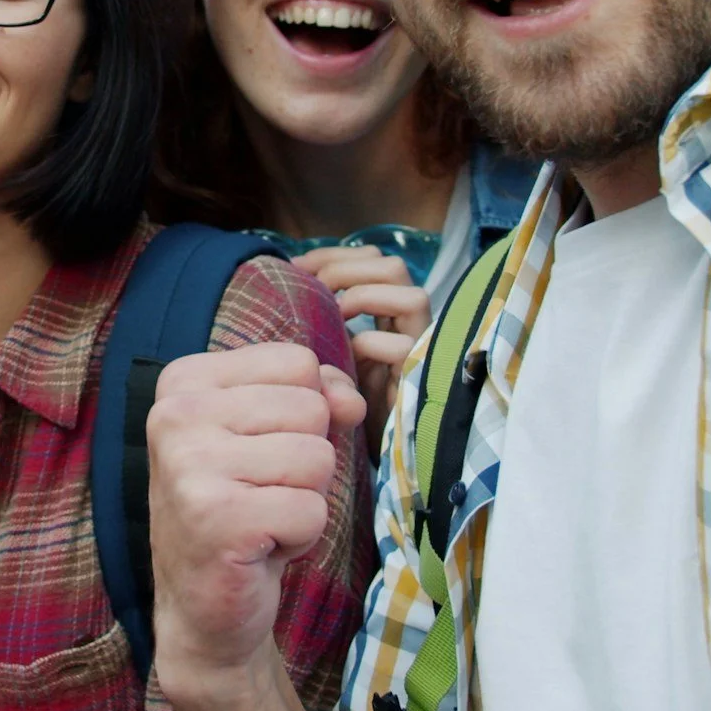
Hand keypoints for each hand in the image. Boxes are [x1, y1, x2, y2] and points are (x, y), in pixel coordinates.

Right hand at [146, 344, 363, 699]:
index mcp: (183, 381)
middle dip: (306, 462)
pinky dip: (300, 538)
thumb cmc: (240, 509)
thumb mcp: (271, 433)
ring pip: (317, 458)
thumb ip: (315, 396)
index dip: (303, 413)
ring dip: (304, 500)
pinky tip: (260, 548)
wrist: (202, 605)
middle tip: (260, 493)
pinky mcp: (215, 518)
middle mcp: (175, 414)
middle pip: (312, 408)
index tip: (259, 452)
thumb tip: (351, 397)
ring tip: (260, 519)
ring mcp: (189, 465)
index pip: (296, 362)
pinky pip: (312, 511)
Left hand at [293, 244, 431, 453]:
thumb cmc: (345, 402)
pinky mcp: (421, 377)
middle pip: (392, 266)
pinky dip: (369, 343)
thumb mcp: (331, 351)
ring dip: (364, 298)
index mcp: (385, 312)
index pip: (371, 259)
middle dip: (347, 268)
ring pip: (412, 296)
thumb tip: (289, 285)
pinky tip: (349, 357)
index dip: (334, 255)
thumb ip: (323, 321)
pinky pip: (401, 346)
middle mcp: (408, 324)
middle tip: (312, 289)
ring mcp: (420, 348)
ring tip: (334, 318)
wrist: (371, 454)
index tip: (296, 266)